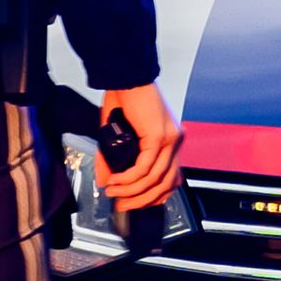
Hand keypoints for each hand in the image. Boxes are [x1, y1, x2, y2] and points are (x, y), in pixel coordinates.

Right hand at [95, 85, 180, 209]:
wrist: (125, 75)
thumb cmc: (123, 98)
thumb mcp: (117, 134)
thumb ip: (113, 159)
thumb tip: (105, 182)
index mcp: (171, 140)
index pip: (173, 178)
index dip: (156, 196)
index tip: (135, 203)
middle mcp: (176, 141)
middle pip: (167, 184)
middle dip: (143, 200)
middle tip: (122, 206)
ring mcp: (170, 140)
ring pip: (155, 179)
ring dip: (132, 191)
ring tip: (113, 194)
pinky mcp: (159, 137)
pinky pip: (145, 167)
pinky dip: (129, 178)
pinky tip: (116, 181)